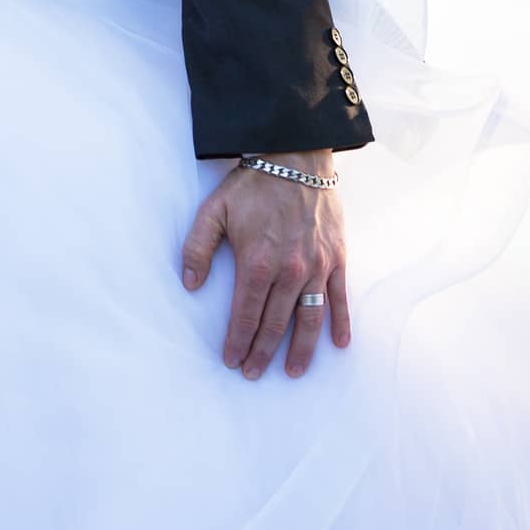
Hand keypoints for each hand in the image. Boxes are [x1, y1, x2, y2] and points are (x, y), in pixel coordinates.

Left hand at [181, 150, 351, 379]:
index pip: (245, 313)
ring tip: (292, 371)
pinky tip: (338, 344)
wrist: (295, 156)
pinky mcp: (337, 257)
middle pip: (275, 322)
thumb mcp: (213, 212)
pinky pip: (339, 297)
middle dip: (262, 352)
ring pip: (309, 318)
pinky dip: (339, 322)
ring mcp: (317, 265)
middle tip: (252, 373)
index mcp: (257, 262)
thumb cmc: (251, 185)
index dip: (237, 340)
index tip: (231, 360)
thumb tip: (190, 284)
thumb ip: (197, 249)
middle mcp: (290, 270)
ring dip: (300, 348)